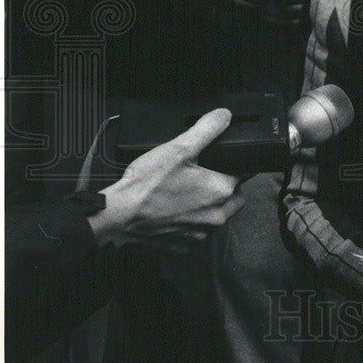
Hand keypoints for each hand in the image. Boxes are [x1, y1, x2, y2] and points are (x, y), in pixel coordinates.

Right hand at [90, 108, 242, 254]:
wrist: (117, 216)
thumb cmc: (147, 185)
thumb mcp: (178, 148)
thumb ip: (207, 130)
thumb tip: (224, 116)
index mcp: (221, 191)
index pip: (244, 174)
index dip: (235, 165)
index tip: (224, 162)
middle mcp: (216, 216)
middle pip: (234, 197)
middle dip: (225, 187)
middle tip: (205, 176)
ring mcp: (200, 234)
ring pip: (216, 216)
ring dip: (209, 205)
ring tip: (188, 192)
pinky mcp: (184, 246)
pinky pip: (197, 231)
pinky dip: (191, 221)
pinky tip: (175, 210)